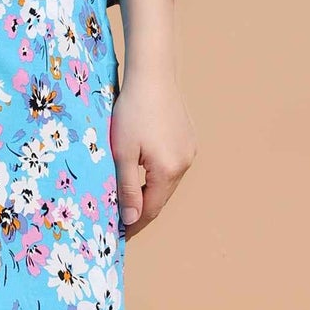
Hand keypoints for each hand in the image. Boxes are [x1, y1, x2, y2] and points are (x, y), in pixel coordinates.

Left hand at [111, 66, 197, 232]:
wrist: (152, 75)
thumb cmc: (132, 111)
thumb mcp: (122, 153)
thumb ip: (127, 188)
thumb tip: (130, 219)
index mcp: (168, 170)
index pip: (151, 209)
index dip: (135, 223)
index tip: (120, 234)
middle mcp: (184, 163)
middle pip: (161, 197)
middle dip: (142, 208)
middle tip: (120, 218)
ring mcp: (189, 150)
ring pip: (167, 181)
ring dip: (150, 190)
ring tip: (130, 195)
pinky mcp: (188, 138)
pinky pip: (172, 165)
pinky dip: (158, 173)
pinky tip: (144, 169)